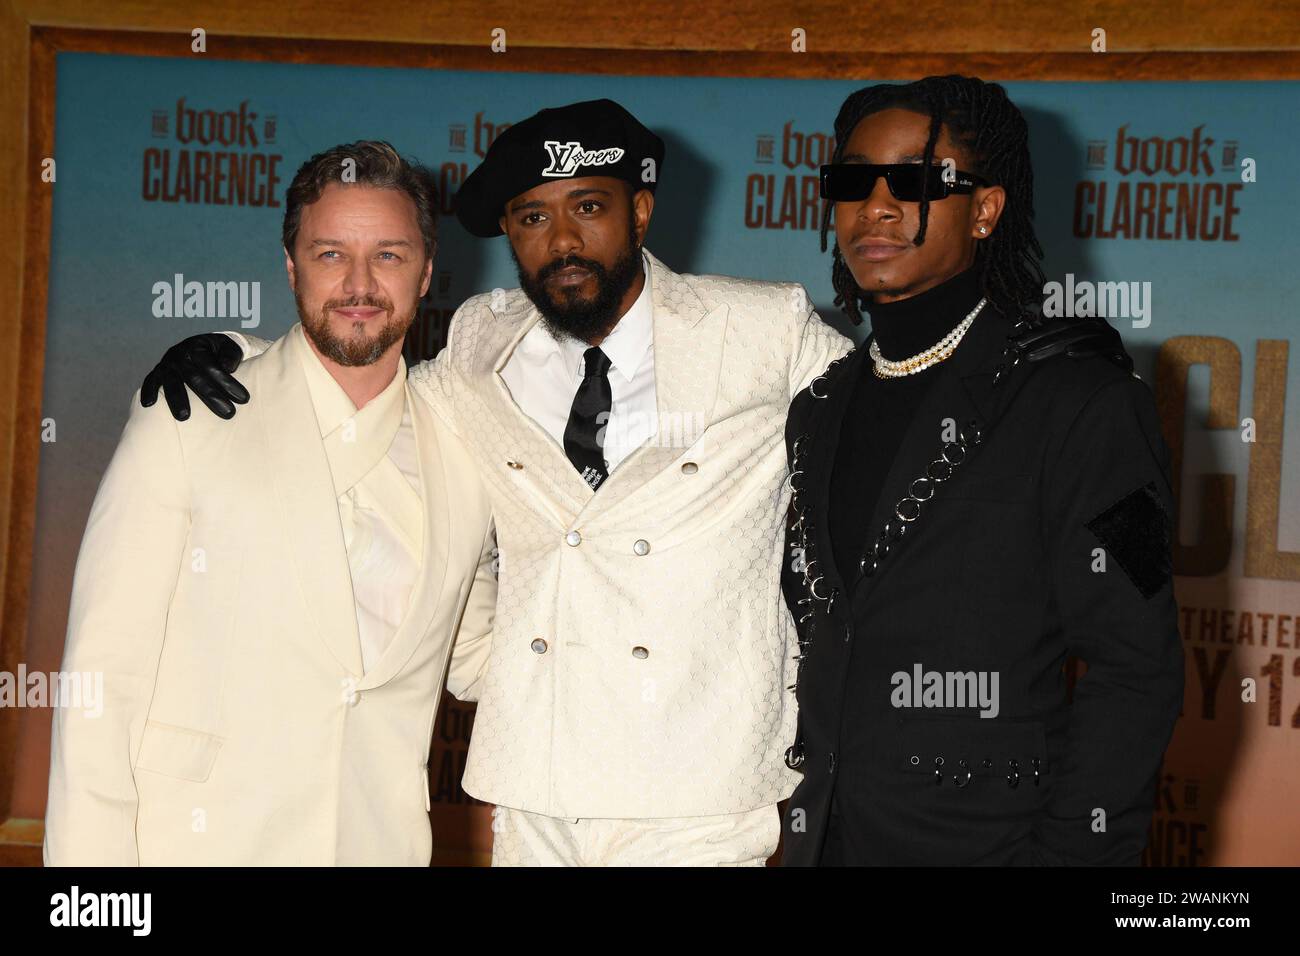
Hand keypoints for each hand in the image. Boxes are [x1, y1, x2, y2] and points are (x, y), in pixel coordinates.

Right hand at [140, 333, 249, 420]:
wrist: (201, 346)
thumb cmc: (219, 352)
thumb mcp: (229, 348)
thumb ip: (230, 356)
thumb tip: (228, 367)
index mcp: (198, 347)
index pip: (212, 366)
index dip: (227, 382)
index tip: (244, 398)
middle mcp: (179, 355)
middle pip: (194, 377)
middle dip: (211, 397)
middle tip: (229, 413)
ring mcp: (167, 364)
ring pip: (171, 382)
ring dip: (176, 400)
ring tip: (184, 417)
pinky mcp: (157, 373)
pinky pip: (150, 382)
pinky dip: (148, 392)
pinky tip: (148, 405)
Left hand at [1011, 315, 1133, 372]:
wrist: (1121, 376)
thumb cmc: (1094, 360)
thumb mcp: (1072, 346)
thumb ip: (1058, 334)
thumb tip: (1042, 317)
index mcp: (1085, 320)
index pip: (1057, 323)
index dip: (1037, 332)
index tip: (1017, 343)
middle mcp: (1098, 325)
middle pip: (1066, 328)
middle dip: (1042, 339)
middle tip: (1022, 350)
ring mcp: (1110, 336)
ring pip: (1080, 336)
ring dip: (1058, 345)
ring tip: (1038, 353)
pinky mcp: (1120, 350)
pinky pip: (1102, 347)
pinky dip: (1085, 350)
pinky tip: (1069, 354)